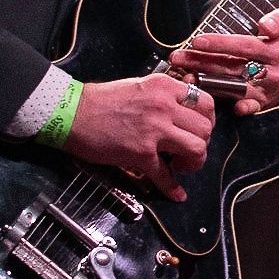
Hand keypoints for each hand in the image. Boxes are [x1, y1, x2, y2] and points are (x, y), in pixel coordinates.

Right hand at [65, 73, 213, 198]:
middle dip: (203, 142)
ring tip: (180, 164)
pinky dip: (172, 188)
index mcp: (165, 87)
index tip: (198, 129)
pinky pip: (164, 175)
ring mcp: (153, 131)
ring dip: (194, 161)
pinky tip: (176, 194)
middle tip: (189, 148)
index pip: (206, 103)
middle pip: (205, 128)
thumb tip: (184, 104)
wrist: (70, 113)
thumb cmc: (101, 99)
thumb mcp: (140, 85)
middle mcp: (164, 107)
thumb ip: (164, 94)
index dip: (207, 120)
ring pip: (196, 149)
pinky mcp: (140, 154)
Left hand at [169, 9, 278, 114]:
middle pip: (232, 67)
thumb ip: (278, 20)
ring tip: (185, 77)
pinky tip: (221, 105)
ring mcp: (266, 88)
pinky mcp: (262, 101)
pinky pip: (250, 106)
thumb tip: (265, 26)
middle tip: (178, 58)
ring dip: (208, 83)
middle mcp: (271, 71)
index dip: (221, 44)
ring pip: (233, 85)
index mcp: (276, 51)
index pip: (245, 46)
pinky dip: (240, 107)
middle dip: (202, 62)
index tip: (198, 41)